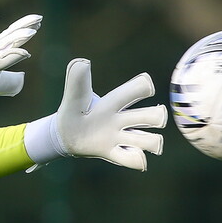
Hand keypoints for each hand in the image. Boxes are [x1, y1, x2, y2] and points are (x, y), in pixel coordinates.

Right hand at [0, 14, 41, 121]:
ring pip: (6, 43)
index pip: (12, 37)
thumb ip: (12, 80)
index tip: (38, 23)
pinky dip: (14, 55)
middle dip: (25, 25)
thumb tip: (23, 77)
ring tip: (34, 30)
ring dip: (20, 36)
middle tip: (39, 18)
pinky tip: (25, 53)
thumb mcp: (0, 84)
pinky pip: (2, 60)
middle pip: (11, 35)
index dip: (24, 29)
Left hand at [25, 58, 167, 170]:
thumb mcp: (74, 97)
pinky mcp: (114, 154)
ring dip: (149, 142)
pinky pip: (135, 160)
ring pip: (151, 141)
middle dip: (156, 116)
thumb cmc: (72, 112)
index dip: (145, 86)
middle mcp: (123, 120)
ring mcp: (121, 138)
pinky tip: (129, 155)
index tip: (146, 87)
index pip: (139, 89)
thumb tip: (83, 62)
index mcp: (115, 102)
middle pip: (154, 116)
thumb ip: (77, 80)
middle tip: (143, 119)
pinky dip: (137, 159)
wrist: (64, 136)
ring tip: (132, 141)